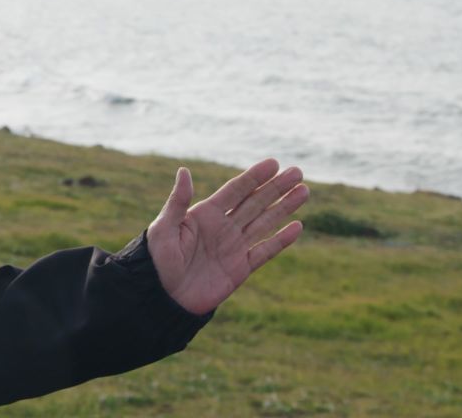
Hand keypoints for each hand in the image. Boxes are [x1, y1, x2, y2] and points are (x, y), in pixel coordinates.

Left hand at [146, 158, 307, 314]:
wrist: (162, 297)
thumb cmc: (157, 260)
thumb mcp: (164, 228)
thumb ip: (177, 202)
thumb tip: (183, 170)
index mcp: (205, 214)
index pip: (235, 191)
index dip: (254, 177)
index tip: (274, 163)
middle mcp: (222, 227)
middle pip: (255, 202)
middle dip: (276, 188)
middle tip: (298, 172)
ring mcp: (233, 247)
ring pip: (264, 222)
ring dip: (284, 207)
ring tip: (304, 191)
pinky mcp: (240, 268)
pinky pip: (265, 251)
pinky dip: (281, 240)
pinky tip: (297, 227)